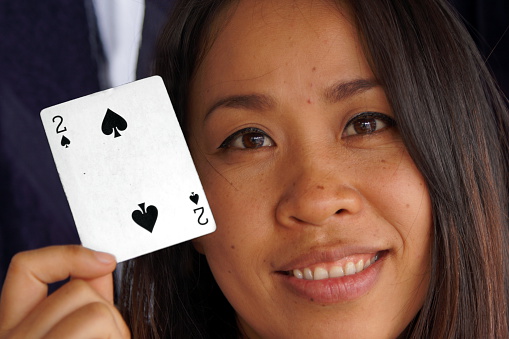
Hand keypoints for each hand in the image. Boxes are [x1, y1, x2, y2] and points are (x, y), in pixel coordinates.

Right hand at [0, 246, 129, 337]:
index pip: (26, 268)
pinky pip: (99, 324)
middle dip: (109, 311)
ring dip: (117, 330)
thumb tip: (102, 263)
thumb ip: (87, 301)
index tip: (107, 261)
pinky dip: (118, 338)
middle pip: (78, 289)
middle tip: (111, 338)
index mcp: (14, 329)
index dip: (68, 255)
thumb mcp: (83, 333)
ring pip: (96, 310)